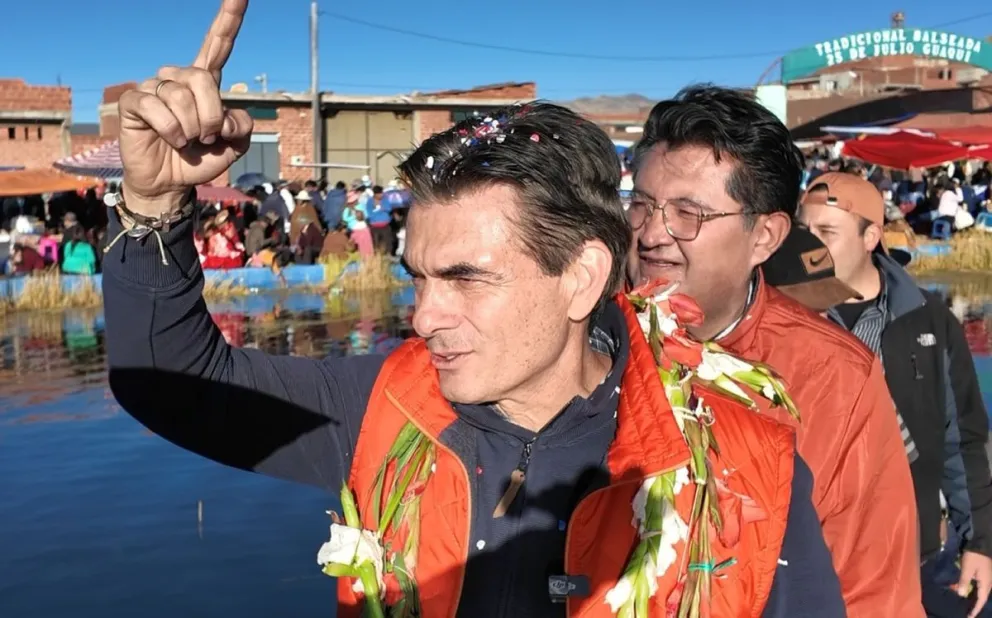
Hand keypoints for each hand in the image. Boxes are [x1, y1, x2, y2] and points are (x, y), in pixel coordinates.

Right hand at [117, 0, 253, 216]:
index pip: (218, 44)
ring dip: (191, 128)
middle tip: (205, 136)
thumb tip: (226, 117)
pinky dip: (171, 131)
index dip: (229, 18)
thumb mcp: (234, 145)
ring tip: (186, 140)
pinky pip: (157, 108)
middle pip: (203, 77)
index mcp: (205, 82)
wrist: (172, 183)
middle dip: (211, 115)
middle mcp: (178, 78)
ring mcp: (154, 87)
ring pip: (181, 96)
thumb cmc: (201, 159)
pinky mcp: (134, 102)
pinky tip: (170, 140)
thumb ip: (242, 127)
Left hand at [959, 550, 991, 616]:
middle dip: (972, 603)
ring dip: (969, 594)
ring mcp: (986, 577)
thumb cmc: (973, 557)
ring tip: (960, 597)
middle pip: (980, 596)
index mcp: (986, 583)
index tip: (969, 617)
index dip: (975, 609)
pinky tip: (961, 586)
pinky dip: (969, 587)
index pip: (981, 600)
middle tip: (964, 609)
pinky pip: (977, 584)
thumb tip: (962, 595)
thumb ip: (964, 582)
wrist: (980, 543)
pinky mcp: (983, 573)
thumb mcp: (967, 569)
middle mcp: (988, 582)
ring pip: (978, 590)